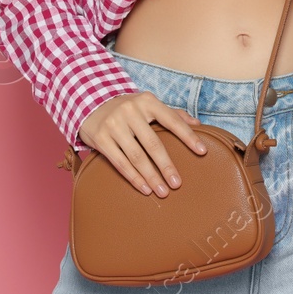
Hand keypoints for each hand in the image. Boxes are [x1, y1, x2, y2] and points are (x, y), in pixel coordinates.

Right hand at [78, 92, 208, 197]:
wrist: (91, 103)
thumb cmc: (128, 108)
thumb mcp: (148, 105)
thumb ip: (173, 114)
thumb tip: (198, 124)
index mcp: (147, 101)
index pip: (172, 120)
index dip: (188, 136)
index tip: (202, 151)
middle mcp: (130, 111)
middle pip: (152, 144)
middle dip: (166, 166)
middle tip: (177, 184)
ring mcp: (114, 125)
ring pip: (136, 156)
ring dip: (151, 177)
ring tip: (163, 191)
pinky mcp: (101, 138)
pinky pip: (120, 162)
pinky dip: (133, 177)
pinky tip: (144, 188)